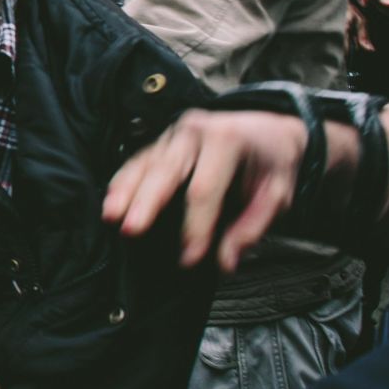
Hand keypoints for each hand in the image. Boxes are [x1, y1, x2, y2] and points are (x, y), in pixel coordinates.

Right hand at [103, 109, 305, 270]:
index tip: (189, 258)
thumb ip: (251, 227)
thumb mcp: (277, 193)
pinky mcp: (162, 140)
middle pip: (165, 170)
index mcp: (227, 139)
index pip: (204, 189)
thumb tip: (225, 260)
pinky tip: (111, 200)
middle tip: (132, 229)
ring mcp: (175, 133)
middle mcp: (195, 131)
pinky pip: (139, 160)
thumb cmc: (272, 161)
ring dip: (126, 191)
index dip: (195, 226)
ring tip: (111, 215)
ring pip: (145, 163)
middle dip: (147, 203)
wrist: (269, 128)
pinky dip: (123, 181)